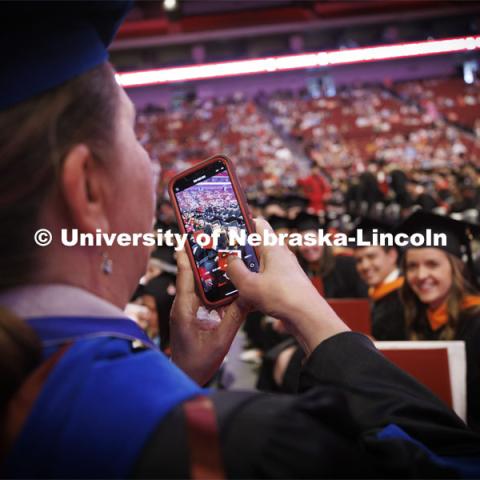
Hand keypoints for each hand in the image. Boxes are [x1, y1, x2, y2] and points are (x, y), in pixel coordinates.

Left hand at [170, 250, 248, 384]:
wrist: (185, 377)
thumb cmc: (197, 362)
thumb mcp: (221, 339)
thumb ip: (235, 316)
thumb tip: (249, 295)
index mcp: (184, 308)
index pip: (185, 275)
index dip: (186, 255)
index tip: (188, 236)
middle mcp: (183, 305)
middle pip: (191, 275)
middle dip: (200, 256)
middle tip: (210, 238)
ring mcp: (187, 309)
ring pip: (197, 284)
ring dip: (207, 270)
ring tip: (219, 253)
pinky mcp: (192, 314)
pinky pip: (202, 295)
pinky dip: (212, 285)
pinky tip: (224, 280)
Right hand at [227, 218, 348, 355]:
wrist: (308, 319)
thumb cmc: (286, 298)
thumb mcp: (249, 284)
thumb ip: (235, 270)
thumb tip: (230, 261)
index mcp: (273, 248)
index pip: (258, 224)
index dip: (243, 223)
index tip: (229, 230)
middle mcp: (280, 256)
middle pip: (256, 247)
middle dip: (241, 254)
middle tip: (226, 261)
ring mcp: (284, 271)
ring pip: (260, 266)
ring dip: (247, 274)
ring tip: (234, 283)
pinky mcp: (286, 286)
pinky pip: (266, 282)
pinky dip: (255, 288)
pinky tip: (246, 300)